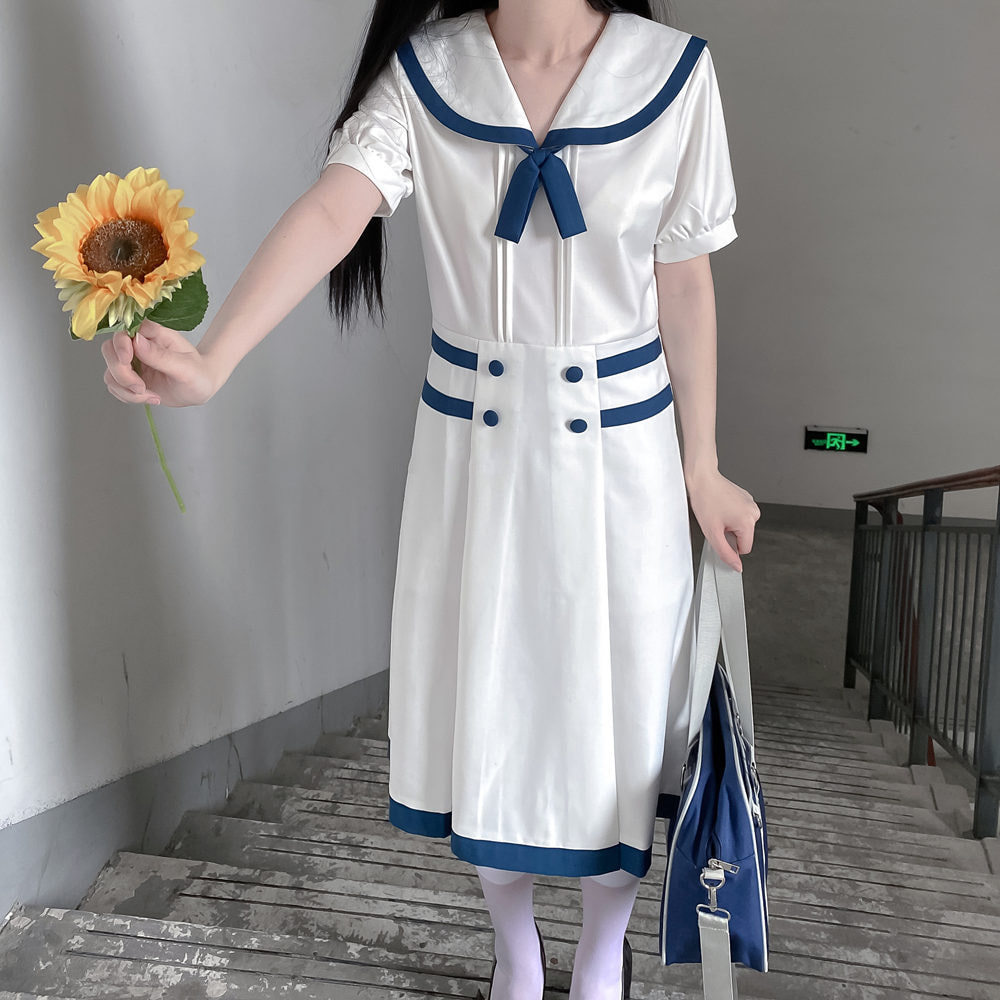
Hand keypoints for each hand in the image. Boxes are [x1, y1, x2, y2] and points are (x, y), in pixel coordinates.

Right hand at [101, 318, 222, 407]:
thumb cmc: (198, 373)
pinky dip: (129, 396)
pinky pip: (116, 387)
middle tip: (141, 388)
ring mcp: (132, 362)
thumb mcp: (184, 367)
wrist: (200, 388)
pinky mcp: (130, 378)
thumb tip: (137, 341)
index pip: (124, 332)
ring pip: (110, 373)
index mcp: (153, 334)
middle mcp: (138, 345)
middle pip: (110, 352)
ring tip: (152, 396)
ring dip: (126, 390)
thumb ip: (160, 355)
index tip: (127, 361)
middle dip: (121, 374)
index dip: (120, 346)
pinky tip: (151, 398)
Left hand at [684, 466, 760, 571]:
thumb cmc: (705, 500)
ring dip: (729, 523)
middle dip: (729, 533)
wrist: (702, 478)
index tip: (719, 533)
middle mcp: (754, 512)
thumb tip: (737, 567)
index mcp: (749, 521)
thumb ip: (726, 553)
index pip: (745, 549)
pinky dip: (730, 514)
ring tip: (717, 512)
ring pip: (741, 526)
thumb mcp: (712, 533)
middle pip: (743, 537)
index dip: (729, 545)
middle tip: (716, 521)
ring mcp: (751, 504)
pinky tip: (720, 505)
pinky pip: (739, 515)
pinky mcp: (746, 498)